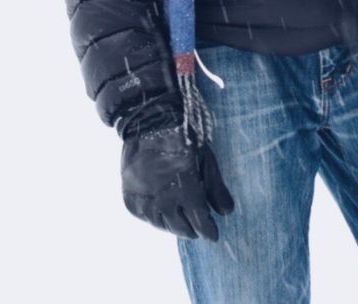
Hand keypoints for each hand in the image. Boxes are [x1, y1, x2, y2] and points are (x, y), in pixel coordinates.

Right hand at [120, 123, 234, 239]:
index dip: (208, 230)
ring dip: (174, 225)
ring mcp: (144, 201)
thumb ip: (216, 188)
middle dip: (192, 229)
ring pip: (162, 226)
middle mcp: (163, 200)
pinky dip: (156, 217)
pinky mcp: (130, 200)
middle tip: (198, 228)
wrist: (149, 122)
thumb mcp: (205, 159)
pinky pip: (146, 217)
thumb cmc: (183, 138)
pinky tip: (164, 212)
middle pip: (181, 228)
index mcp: (185, 189)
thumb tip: (226, 212)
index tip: (213, 235)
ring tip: (182, 222)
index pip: (200, 222)